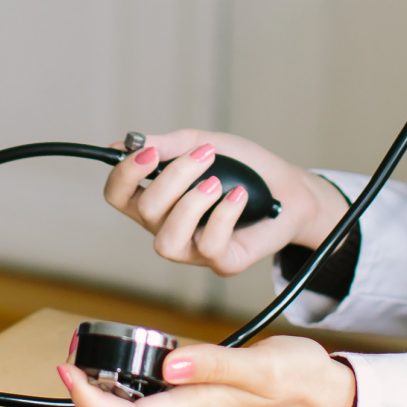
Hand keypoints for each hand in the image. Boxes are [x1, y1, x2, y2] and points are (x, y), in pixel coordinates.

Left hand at [57, 336, 356, 406]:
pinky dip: (124, 396)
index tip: (68, 371)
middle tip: (69, 364)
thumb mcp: (261, 366)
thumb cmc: (297, 377)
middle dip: (84, 403)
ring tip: (85, 366)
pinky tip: (123, 372)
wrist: (325, 398)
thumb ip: (214, 364)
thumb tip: (167, 363)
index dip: (89, 402)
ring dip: (101, 400)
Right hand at [100, 128, 347, 275]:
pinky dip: (223, 214)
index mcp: (157, 199)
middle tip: (205, 155)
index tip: (147, 152)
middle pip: (144, 211)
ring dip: (191, 203)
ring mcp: (193, 250)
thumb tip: (126, 144)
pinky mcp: (222, 262)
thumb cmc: (244, 168)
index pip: (117, 195)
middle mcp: (167, 227)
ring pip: (167, 240)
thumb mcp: (205, 144)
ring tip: (215, 182)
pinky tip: (238, 195)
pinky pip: (209, 245)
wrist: (289, 189)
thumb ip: (168, 146)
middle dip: (173, 176)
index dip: (124, 174)